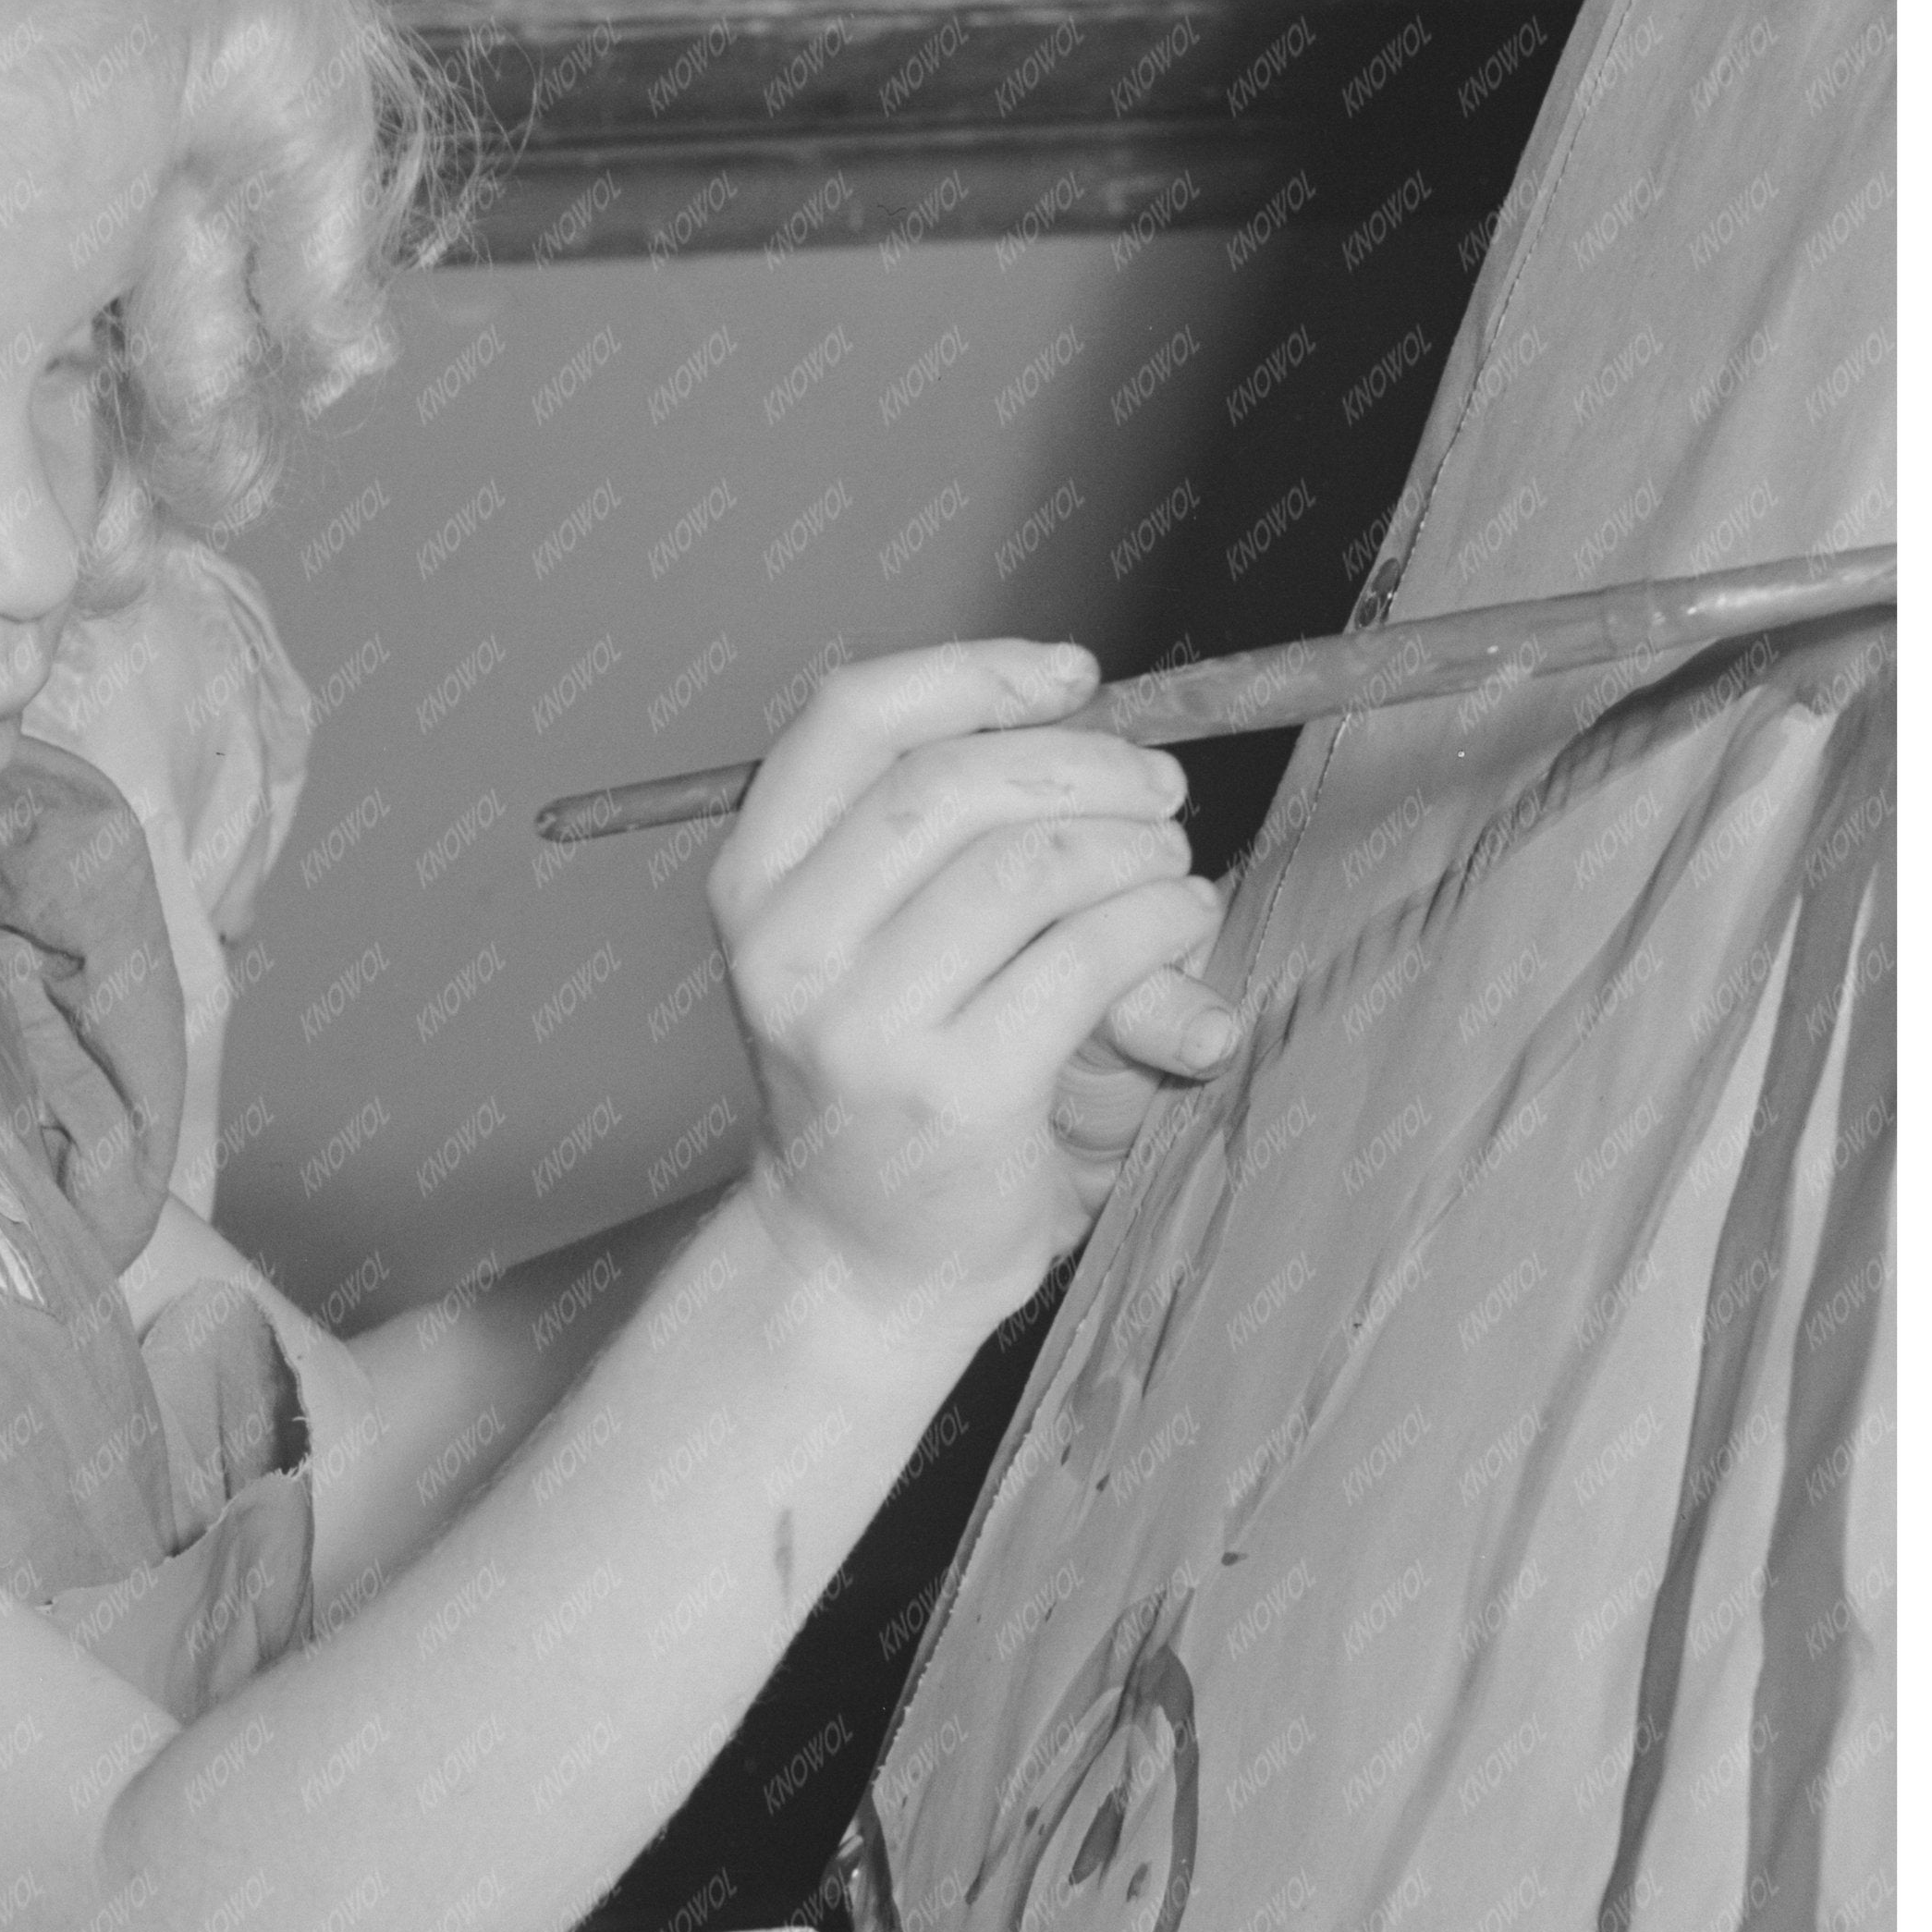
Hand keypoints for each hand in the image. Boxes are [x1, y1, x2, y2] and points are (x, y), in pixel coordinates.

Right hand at [709, 639, 1232, 1332]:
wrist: (861, 1259)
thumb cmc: (893, 1080)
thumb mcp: (882, 943)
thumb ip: (965, 839)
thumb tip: (1118, 750)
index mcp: (754, 883)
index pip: (851, 717)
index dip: (975, 672)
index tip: (1073, 676)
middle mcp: (788, 947)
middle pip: (954, 781)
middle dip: (1086, 764)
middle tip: (1158, 792)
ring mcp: (862, 1025)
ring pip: (1031, 864)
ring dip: (1137, 848)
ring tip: (1173, 873)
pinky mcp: (955, 1092)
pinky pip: (1089, 957)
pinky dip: (1161, 923)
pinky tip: (1178, 931)